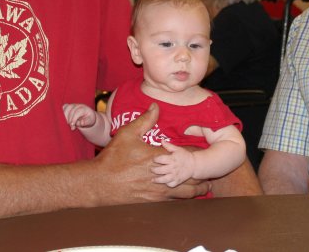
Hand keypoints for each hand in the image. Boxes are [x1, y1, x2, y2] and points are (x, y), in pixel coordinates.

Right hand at [62, 103, 96, 129]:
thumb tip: (81, 123)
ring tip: (68, 124)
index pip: (78, 112)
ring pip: (66, 107)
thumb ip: (85, 122)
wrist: (88, 116)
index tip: (72, 125)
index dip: (74, 118)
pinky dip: (62, 113)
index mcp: (85, 108)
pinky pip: (64, 107)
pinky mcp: (69, 106)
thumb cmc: (89, 119)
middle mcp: (79, 105)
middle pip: (71, 109)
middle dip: (69, 119)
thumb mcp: (90, 122)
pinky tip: (65, 119)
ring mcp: (73, 105)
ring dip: (65, 116)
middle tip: (71, 127)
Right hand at [93, 103, 208, 202]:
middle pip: (192, 176)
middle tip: (209, 169)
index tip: (203, 150)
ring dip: (198, 188)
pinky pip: (176, 202)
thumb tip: (156, 106)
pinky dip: (184, 197)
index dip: (197, 153)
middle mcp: (164, 176)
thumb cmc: (113, 158)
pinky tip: (186, 194)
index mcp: (160, 158)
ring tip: (205, 186)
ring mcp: (160, 192)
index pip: (188, 155)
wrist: (99, 184)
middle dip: (202, 173)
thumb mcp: (128, 134)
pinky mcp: (154, 202)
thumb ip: (145, 120)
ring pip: (188, 193)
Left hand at [152, 141, 196, 186]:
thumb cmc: (185, 155)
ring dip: (157, 180)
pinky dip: (167, 184)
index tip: (154, 159)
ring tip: (153, 179)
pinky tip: (165, 182)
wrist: (194, 164)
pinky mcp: (178, 181)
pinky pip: (171, 184)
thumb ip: (169, 145)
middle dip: (154, 170)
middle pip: (160, 170)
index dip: (155, 159)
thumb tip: (161, 140)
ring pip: (164, 179)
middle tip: (151, 169)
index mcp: (172, 159)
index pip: (160, 159)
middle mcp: (172, 168)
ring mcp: (175, 175)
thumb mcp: (177, 149)